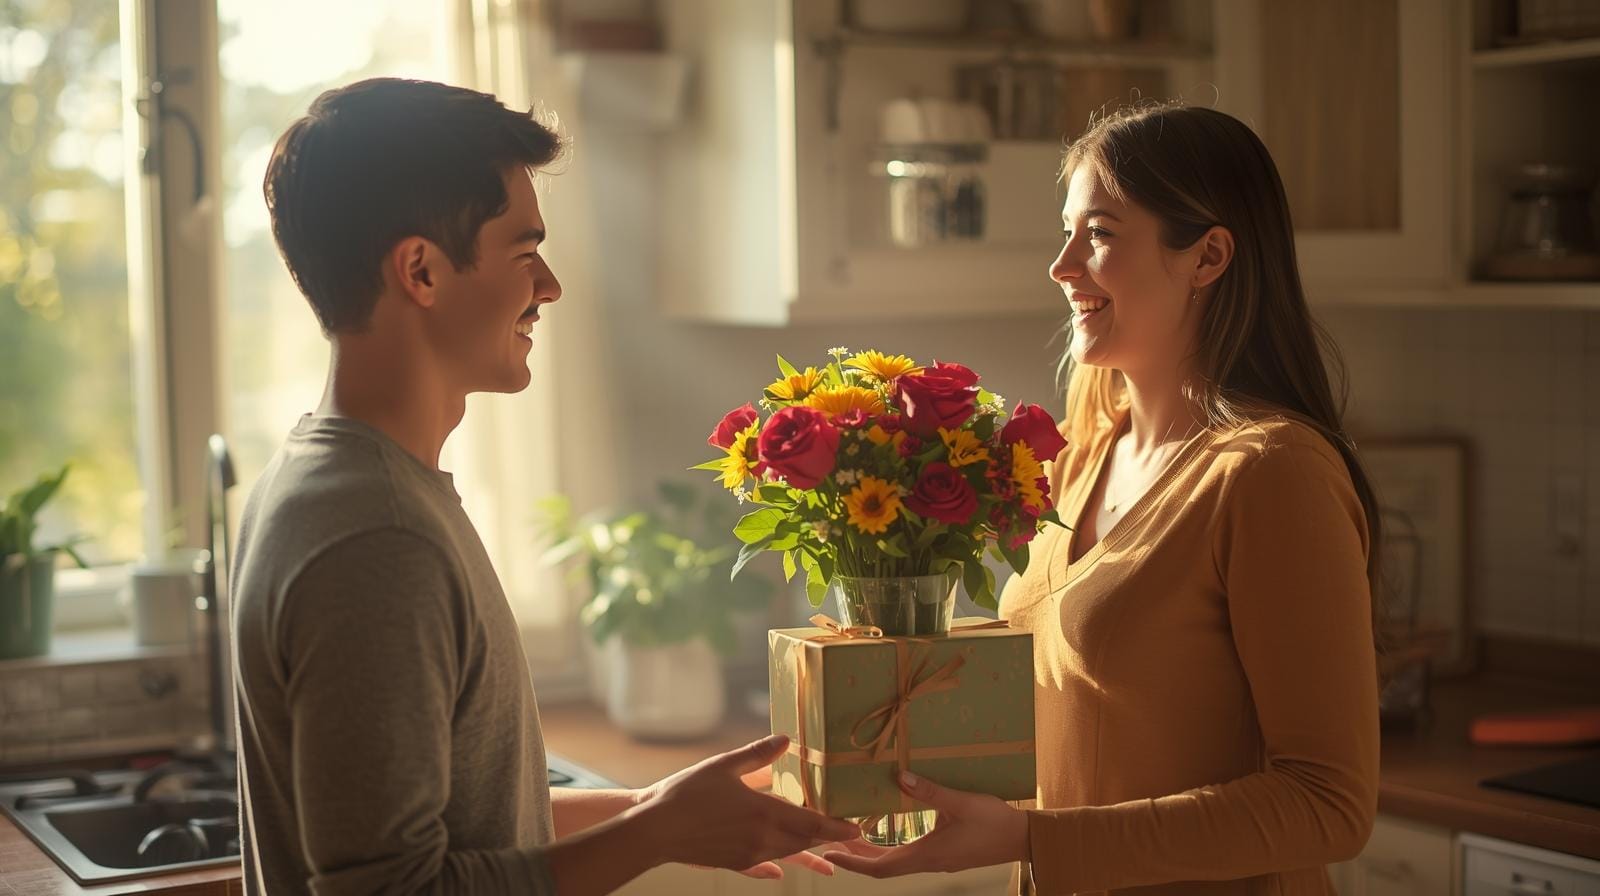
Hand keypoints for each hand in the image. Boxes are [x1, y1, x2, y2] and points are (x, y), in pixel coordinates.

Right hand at [633, 734, 860, 874]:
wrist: (654, 830)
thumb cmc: (686, 793)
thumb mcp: (724, 766)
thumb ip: (758, 754)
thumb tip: (786, 739)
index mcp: (765, 812)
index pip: (814, 823)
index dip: (839, 827)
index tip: (858, 828)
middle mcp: (762, 839)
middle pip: (805, 842)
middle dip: (827, 839)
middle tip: (846, 836)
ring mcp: (748, 855)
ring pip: (787, 854)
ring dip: (806, 851)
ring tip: (825, 854)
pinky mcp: (733, 864)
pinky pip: (762, 866)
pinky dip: (776, 864)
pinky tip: (779, 872)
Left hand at [822, 771, 1029, 876]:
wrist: (1022, 838)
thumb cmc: (994, 822)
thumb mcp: (961, 802)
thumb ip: (930, 792)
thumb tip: (900, 778)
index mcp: (928, 855)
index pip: (881, 867)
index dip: (853, 862)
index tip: (830, 854)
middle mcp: (929, 862)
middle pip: (883, 866)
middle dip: (856, 856)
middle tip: (831, 840)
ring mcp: (937, 860)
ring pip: (895, 861)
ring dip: (871, 852)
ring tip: (851, 836)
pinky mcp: (944, 854)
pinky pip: (908, 856)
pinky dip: (889, 848)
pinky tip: (885, 832)